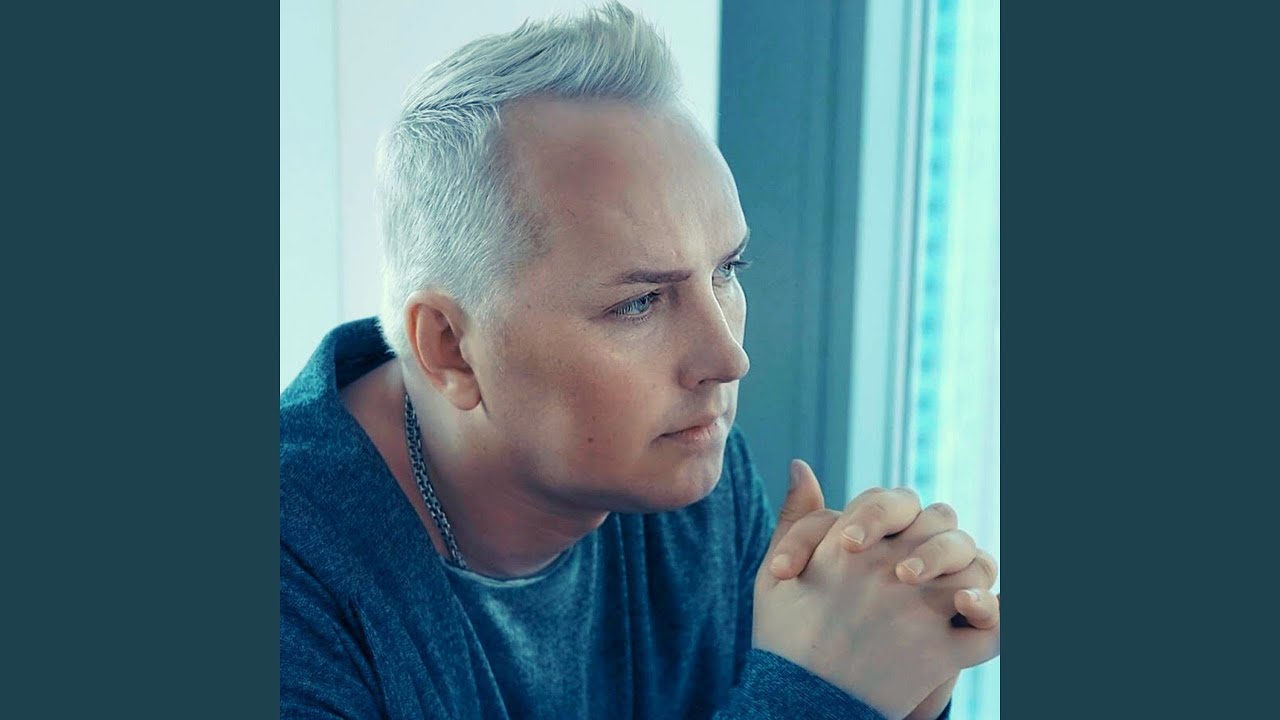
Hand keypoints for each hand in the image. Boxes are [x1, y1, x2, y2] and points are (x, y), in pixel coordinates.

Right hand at [754, 460, 999, 719]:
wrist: (796, 707)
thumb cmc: (783, 640)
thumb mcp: (773, 575)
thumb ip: (796, 517)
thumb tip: (802, 465)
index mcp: (847, 545)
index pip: (894, 501)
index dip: (893, 514)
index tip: (876, 541)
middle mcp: (888, 569)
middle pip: (942, 524)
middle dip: (938, 536)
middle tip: (920, 563)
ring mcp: (919, 610)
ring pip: (974, 569)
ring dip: (969, 575)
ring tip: (951, 591)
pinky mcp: (939, 653)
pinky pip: (991, 629)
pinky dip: (993, 621)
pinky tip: (974, 616)